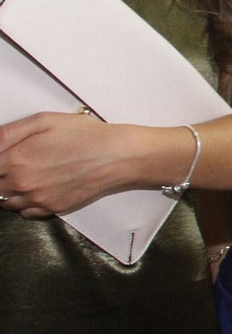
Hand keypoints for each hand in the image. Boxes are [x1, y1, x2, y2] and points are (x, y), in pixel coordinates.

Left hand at [0, 112, 136, 216]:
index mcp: (16, 159)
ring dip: (7, 190)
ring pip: (6, 202)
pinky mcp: (54, 208)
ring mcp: (38, 199)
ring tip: (21, 177)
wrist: (118, 156)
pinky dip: (23, 204)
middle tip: (13, 163)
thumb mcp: (44, 120)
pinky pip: (26, 213)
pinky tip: (33, 190)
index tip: (4, 158)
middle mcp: (23, 183)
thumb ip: (8, 132)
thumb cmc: (86, 135)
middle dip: (1, 174)